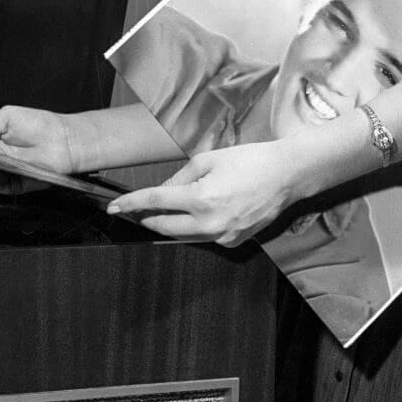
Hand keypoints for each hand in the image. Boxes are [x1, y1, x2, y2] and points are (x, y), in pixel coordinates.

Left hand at [106, 140, 303, 246]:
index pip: (155, 202)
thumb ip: (180, 177)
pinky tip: (196, 213)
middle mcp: (210, 223)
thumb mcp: (208, 159)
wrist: (287, 175)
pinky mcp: (234, 242)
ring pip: (183, 236)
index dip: (131, 204)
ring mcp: (223, 236)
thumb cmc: (250, 161)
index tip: (114, 207)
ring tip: (163, 210)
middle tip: (137, 209)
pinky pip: (204, 238)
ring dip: (170, 224)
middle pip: (164, 227)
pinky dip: (193, 227)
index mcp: (201, 198)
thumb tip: (162, 190)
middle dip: (147, 218)